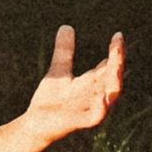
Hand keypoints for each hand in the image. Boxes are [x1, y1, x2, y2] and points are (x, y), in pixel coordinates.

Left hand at [24, 25, 124, 148]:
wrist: (34, 125)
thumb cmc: (50, 101)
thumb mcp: (59, 71)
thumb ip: (65, 51)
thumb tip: (67, 26)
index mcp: (91, 84)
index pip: (109, 66)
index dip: (116, 51)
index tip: (118, 35)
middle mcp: (94, 96)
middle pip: (113, 78)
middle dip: (118, 62)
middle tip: (118, 44)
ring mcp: (89, 109)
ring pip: (110, 96)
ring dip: (113, 79)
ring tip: (114, 62)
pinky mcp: (79, 122)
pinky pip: (96, 116)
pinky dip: (100, 106)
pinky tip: (99, 93)